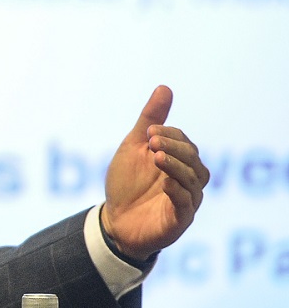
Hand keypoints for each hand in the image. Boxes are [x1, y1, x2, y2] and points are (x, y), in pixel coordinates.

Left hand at [101, 85, 209, 261]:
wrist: (113, 220)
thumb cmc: (126, 182)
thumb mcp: (134, 147)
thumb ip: (150, 119)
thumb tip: (165, 87)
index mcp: (179, 162)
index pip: (185, 143)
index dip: (170, 135)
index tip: (149, 130)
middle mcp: (188, 181)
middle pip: (194, 160)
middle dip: (174, 148)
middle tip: (151, 141)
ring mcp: (186, 201)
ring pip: (193, 181)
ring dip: (176, 167)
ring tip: (157, 157)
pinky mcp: (178, 221)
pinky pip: (186, 206)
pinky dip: (177, 192)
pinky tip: (164, 183)